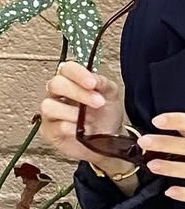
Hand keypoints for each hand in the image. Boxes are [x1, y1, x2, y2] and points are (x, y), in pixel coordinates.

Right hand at [39, 60, 131, 175]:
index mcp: (71, 81)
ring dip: (73, 113)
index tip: (92, 83)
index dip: (78, 74)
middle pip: (56, 84)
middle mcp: (57, 94)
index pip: (67, 69)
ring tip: (89, 120)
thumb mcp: (111, 95)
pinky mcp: (49, 131)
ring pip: (49, 105)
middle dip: (78, 93)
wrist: (109, 139)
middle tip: (98, 102)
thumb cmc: (106, 114)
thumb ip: (103, 83)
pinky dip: (71, 128)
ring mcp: (51, 112)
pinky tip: (81, 130)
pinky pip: (55, 126)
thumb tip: (94, 78)